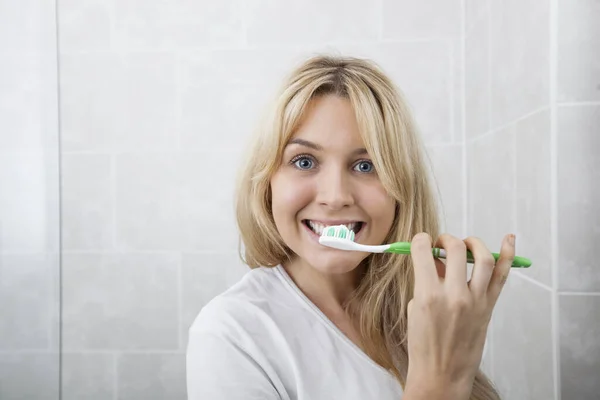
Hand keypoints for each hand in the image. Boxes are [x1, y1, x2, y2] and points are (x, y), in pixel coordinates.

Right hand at [404, 232, 514, 399]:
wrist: (441, 374)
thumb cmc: (424, 345)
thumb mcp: (414, 309)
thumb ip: (425, 282)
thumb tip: (436, 261)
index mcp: (427, 295)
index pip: (423, 251)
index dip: (420, 241)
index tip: (421, 242)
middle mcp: (454, 295)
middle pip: (455, 249)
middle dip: (446, 240)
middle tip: (441, 244)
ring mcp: (475, 301)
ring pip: (482, 258)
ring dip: (473, 243)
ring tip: (465, 244)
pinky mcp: (489, 307)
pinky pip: (502, 276)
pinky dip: (508, 255)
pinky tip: (509, 240)